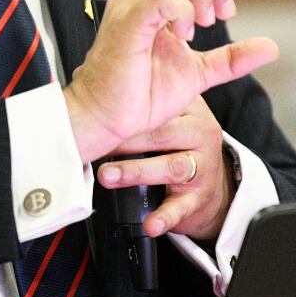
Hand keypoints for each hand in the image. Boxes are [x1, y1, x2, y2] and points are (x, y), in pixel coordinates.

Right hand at [63, 0, 276, 162]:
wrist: (108, 120)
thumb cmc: (140, 95)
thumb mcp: (198, 73)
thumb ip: (231, 58)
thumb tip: (270, 46)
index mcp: (154, 3)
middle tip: (221, 15)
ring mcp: (131, 7)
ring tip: (203, 25)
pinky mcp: (126, 23)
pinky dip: (181, 9)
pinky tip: (184, 34)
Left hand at [97, 96, 231, 241]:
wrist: (211, 187)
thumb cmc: (178, 145)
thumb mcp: (167, 117)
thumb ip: (136, 99)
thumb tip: (84, 73)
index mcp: (191, 109)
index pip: (161, 103)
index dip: (130, 107)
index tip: (104, 111)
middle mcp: (201, 134)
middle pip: (163, 133)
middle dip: (127, 140)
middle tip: (99, 142)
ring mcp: (203, 167)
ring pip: (171, 167)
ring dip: (136, 172)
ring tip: (109, 176)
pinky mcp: (199, 198)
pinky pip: (180, 207)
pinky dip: (164, 217)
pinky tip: (149, 223)